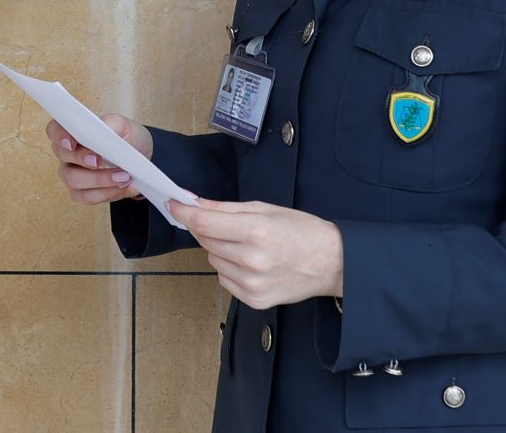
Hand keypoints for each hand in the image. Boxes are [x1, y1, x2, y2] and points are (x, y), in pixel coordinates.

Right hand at [48, 113, 155, 205]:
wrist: (142, 158)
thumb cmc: (127, 138)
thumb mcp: (124, 125)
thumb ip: (110, 123)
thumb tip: (99, 131)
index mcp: (74, 131)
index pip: (54, 129)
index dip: (59, 135)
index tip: (72, 142)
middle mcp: (68, 153)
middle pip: (62, 155)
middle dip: (80, 158)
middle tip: (99, 160)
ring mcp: (72, 173)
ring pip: (72, 179)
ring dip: (98, 179)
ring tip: (122, 176)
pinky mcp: (82, 192)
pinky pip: (85, 196)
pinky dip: (105, 193)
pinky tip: (120, 186)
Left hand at [167, 198, 343, 310]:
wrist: (332, 263)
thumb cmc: (301, 230)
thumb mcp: (265, 209)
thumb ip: (225, 208)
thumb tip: (193, 203)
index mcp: (256, 232)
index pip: (203, 223)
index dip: (184, 212)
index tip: (173, 204)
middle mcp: (251, 261)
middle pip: (205, 241)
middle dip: (208, 229)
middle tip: (230, 225)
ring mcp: (252, 284)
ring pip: (212, 259)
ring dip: (221, 249)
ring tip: (249, 246)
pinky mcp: (254, 300)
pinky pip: (223, 279)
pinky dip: (230, 268)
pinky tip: (252, 264)